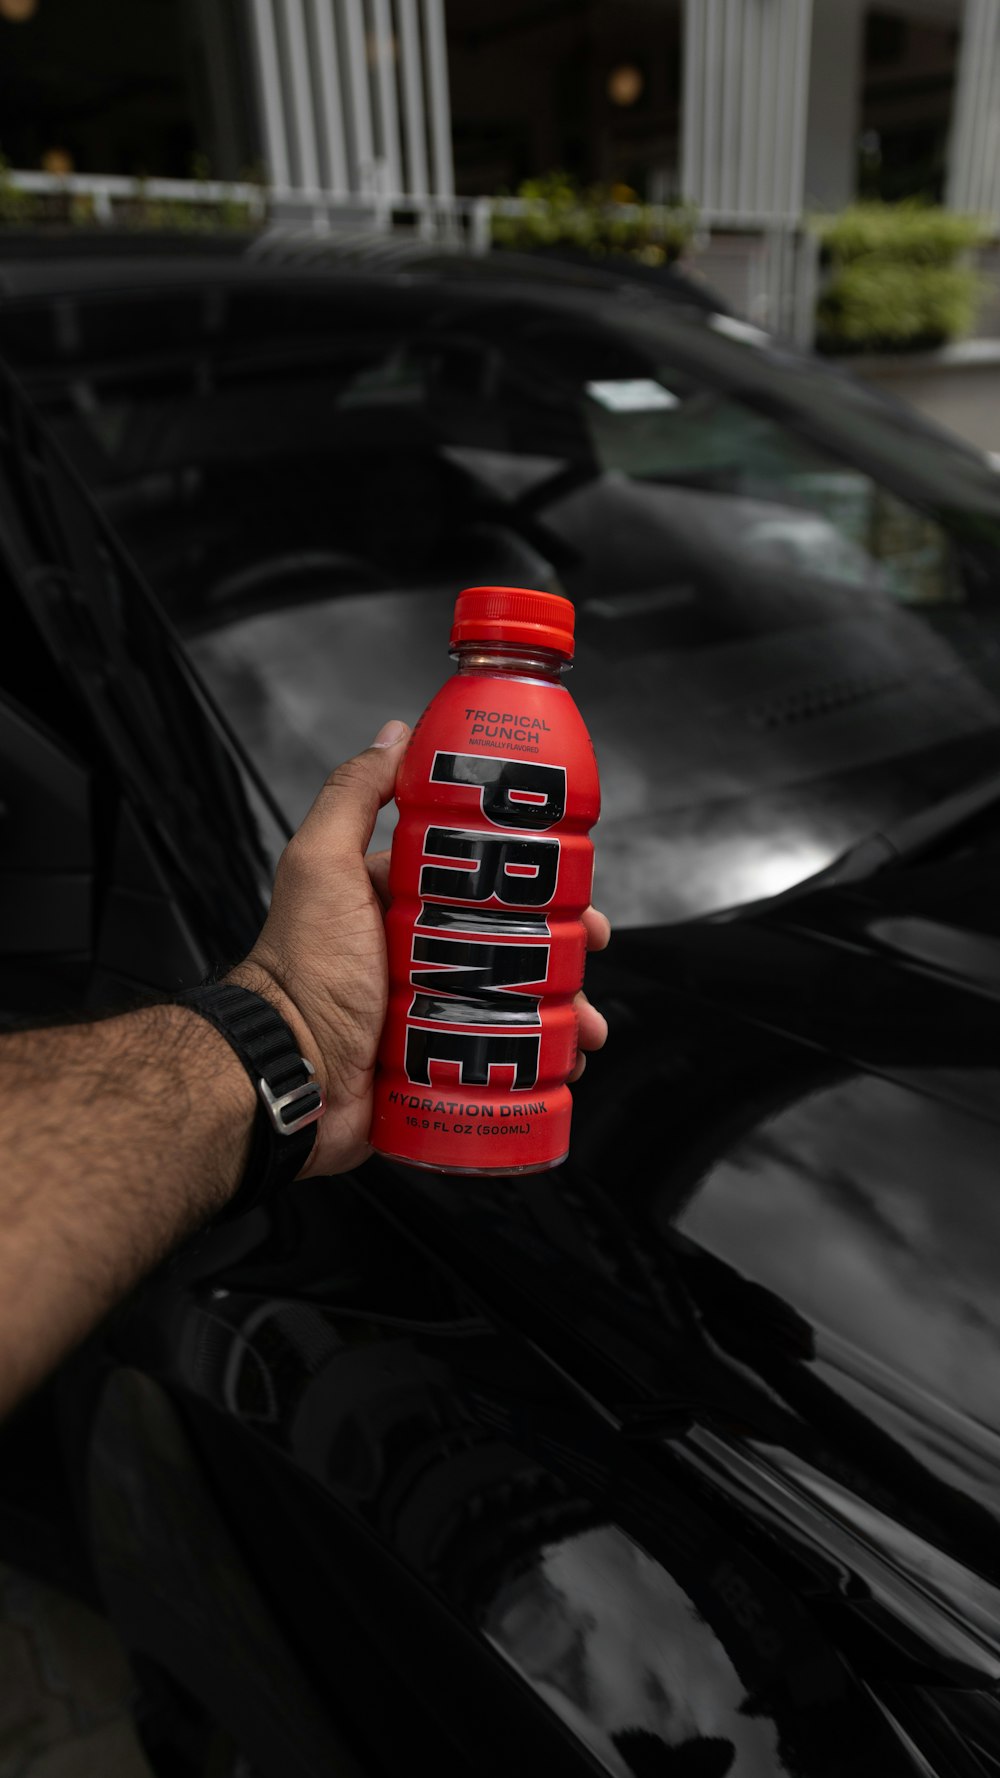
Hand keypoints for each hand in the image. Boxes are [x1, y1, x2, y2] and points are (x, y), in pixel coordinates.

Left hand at [232, 721, 610, 1176]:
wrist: (290, 1076)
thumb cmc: (302, 972)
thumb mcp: (322, 865)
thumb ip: (353, 795)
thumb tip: (396, 735)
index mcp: (396, 901)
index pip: (480, 880)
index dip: (531, 881)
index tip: (573, 889)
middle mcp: (418, 952)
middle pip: (510, 940)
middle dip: (561, 950)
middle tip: (590, 955)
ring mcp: (431, 1010)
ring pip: (516, 1001)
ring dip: (563, 1010)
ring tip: (585, 1024)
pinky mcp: (439, 1064)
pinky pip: (503, 1057)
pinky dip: (541, 1059)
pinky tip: (565, 1062)